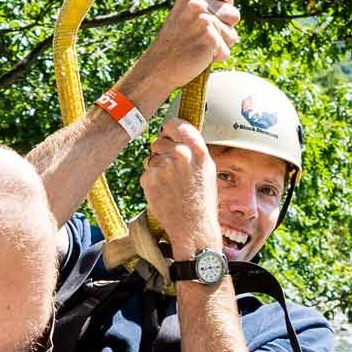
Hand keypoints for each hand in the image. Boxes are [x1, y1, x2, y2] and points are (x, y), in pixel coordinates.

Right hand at [117, 0, 238, 111]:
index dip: (225, 3)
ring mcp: (203, 21)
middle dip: (223, 29)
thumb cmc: (177, 40)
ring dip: (220, 45)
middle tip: (200, 35)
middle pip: (234, 14)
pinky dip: (216, 57)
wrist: (158, 66)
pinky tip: (199, 56)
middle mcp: (197, 4)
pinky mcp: (208, 39)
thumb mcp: (186, 10)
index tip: (210, 14)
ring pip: (232, 35)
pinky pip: (226, 50)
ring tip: (200, 45)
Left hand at [140, 119, 222, 257]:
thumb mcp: (206, 170)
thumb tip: (174, 136)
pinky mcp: (149, 179)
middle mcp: (181, 155)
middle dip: (161, 152)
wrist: (193, 227)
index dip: (169, 129)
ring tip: (170, 186)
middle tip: (170, 170)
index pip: (177, 125)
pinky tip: (164, 193)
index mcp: (198, 151)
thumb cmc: (201, 200)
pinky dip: (151, 183)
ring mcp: (163, 166)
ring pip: (151, 159)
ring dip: (156, 169)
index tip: (168, 133)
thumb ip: (192, 151)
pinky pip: (146, 174)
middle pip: (159, 141)